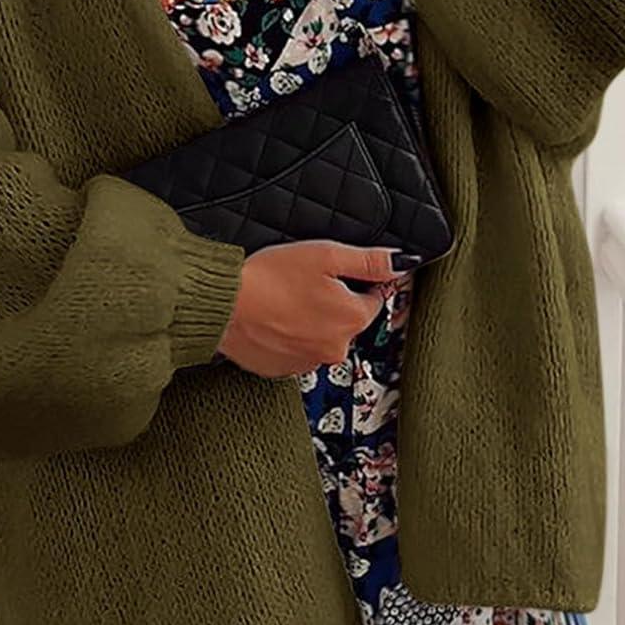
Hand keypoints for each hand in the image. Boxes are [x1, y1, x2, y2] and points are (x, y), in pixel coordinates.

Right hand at [216, 239, 417, 377]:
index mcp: (352, 319)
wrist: (223, 304)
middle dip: (332, 302)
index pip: (374, 299)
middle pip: (347, 320)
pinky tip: (272, 318)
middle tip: (303, 282)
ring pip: (320, 336)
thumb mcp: (326, 255)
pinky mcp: (282, 369)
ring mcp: (308, 362)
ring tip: (284, 300)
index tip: (337, 273)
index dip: (358, 281)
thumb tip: (402, 263)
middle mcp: (335, 348)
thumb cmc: (269, 277)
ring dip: (310, 321)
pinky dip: (288, 336)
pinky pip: (295, 351)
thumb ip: (369, 261)